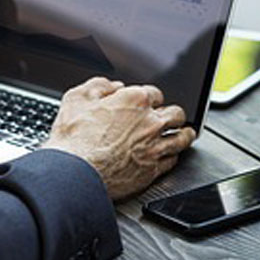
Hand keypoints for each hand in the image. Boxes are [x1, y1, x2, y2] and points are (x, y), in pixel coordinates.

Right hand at [41, 77, 195, 201]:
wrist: (75, 173)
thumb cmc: (74, 139)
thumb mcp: (76, 99)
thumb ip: (98, 86)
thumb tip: (112, 85)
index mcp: (134, 100)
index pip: (155, 93)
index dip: (151, 98)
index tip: (149, 103)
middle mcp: (150, 122)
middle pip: (176, 114)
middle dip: (173, 114)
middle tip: (171, 117)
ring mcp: (154, 147)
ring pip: (182, 138)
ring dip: (184, 134)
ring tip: (185, 134)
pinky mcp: (153, 170)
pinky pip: (173, 160)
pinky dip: (173, 156)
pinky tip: (171, 156)